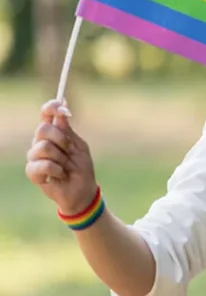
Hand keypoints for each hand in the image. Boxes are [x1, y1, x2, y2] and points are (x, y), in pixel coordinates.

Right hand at [25, 100, 99, 214]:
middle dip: (62, 140)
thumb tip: (63, 104)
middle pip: (43, 129)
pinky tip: (60, 175)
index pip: (46, 114)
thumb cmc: (81, 168)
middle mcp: (40, 142)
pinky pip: (43, 164)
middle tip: (70, 151)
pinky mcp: (32, 171)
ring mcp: (34, 156)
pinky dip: (57, 170)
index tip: (64, 108)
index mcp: (53, 133)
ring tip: (66, 167)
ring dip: (61, 158)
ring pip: (43, 147)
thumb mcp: (79, 146)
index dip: (52, 107)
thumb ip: (67, 129)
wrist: (82, 191)